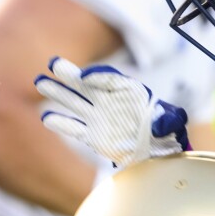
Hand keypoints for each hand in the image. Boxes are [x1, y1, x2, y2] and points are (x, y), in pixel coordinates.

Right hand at [36, 58, 188, 168]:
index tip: (86, 77)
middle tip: (54, 65)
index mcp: (129, 92)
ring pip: (76, 102)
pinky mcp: (93, 135)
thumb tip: (162, 121)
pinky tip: (47, 118)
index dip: (98, 76)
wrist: (158, 151)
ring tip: (41, 82)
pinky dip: (62, 123)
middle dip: (71, 75)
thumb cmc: (167, 132)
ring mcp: (99, 117)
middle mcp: (110, 101)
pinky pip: (75, 127)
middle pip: (87, 85)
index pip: (111, 79)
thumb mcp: (173, 123)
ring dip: (59, 93)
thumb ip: (170, 119)